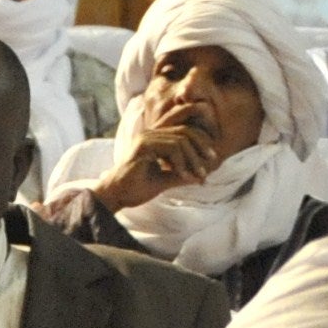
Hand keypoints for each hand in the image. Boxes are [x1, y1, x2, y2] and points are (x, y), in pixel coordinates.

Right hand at [91, 114, 227, 211]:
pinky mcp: (143, 145)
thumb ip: (183, 174)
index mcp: (155, 137)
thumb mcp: (166, 180)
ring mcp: (146, 137)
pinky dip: (182, 163)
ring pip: (181, 140)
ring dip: (193, 159)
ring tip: (198, 176)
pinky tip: (183, 176)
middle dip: (202, 148)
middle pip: (186, 131)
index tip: (211, 160)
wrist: (115, 196)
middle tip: (210, 164)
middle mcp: (150, 133)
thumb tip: (202, 175)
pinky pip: (172, 148)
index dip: (202, 142)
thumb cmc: (136, 188)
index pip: (185, 130)